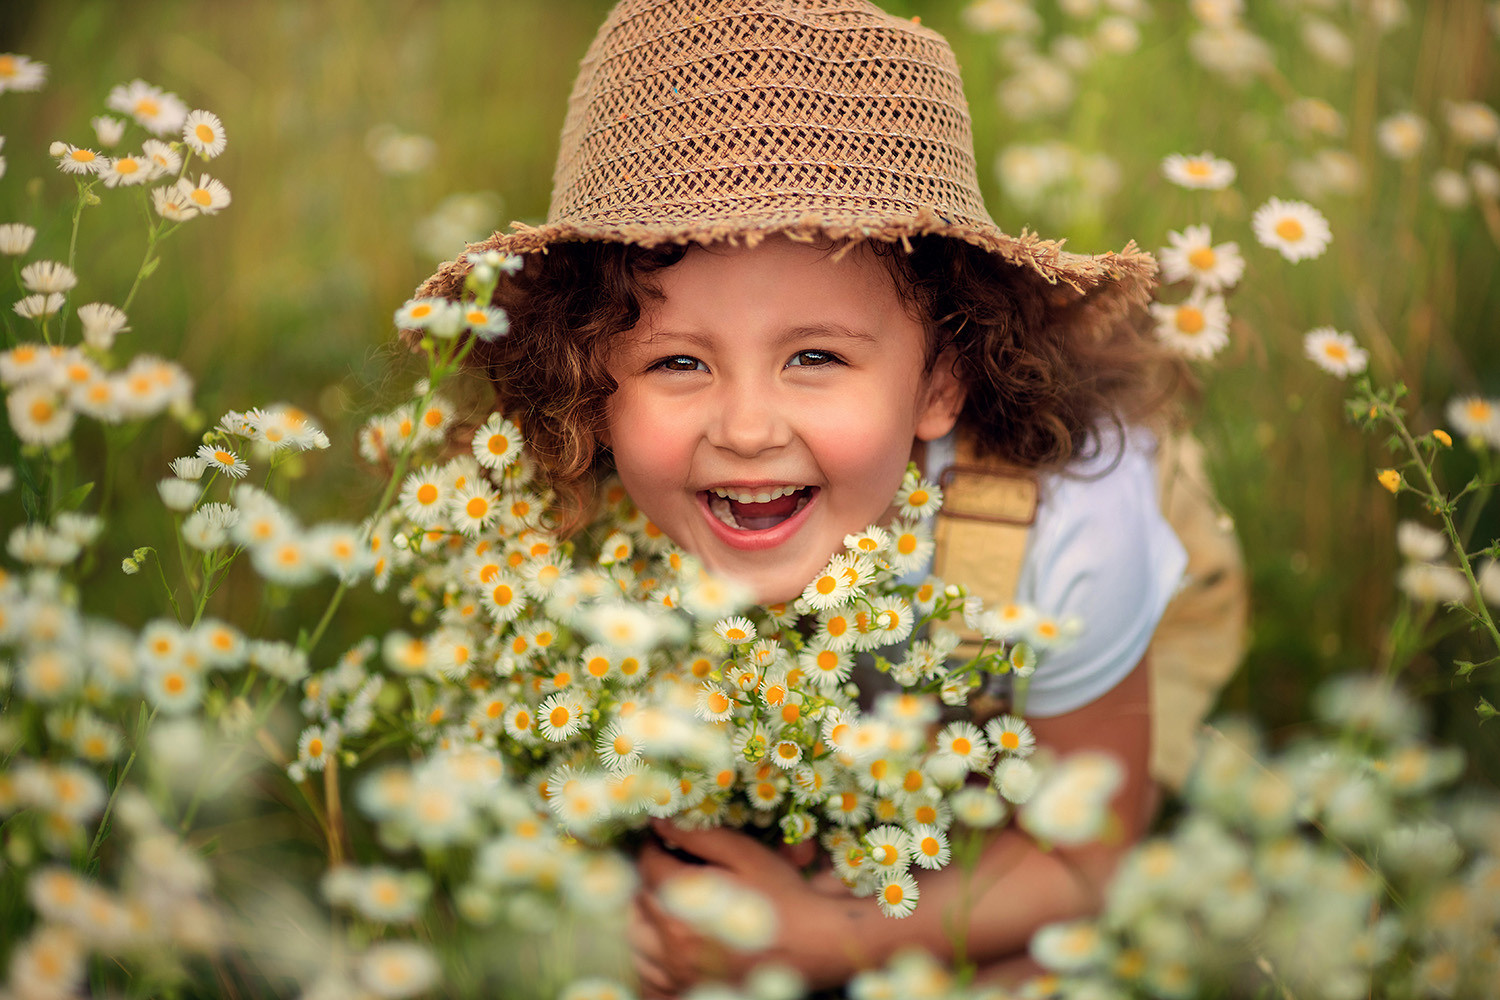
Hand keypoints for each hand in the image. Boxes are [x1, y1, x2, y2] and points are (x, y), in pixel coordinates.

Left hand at [629, 819, 858, 998]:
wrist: (815, 944)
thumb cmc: (782, 895)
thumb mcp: (744, 854)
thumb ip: (697, 836)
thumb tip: (657, 820)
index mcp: (683, 906)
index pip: (647, 866)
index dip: (654, 846)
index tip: (666, 838)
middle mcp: (672, 945)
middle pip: (637, 902)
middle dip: (650, 879)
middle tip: (671, 865)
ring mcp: (678, 974)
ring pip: (637, 941)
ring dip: (646, 917)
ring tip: (671, 902)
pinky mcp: (688, 990)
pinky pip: (650, 976)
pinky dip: (653, 958)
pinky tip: (671, 943)